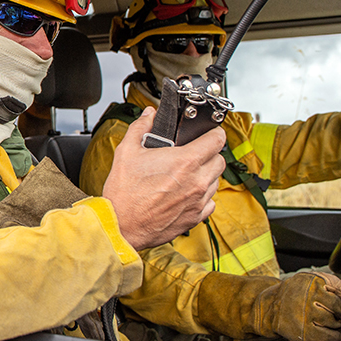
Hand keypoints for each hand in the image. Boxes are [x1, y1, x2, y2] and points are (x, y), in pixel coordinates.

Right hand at [102, 107, 224, 250]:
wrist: (121, 225)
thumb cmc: (124, 193)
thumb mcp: (127, 152)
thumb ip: (141, 128)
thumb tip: (149, 115)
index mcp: (185, 161)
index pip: (217, 140)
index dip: (214, 133)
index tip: (208, 134)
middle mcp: (197, 181)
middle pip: (220, 160)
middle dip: (209, 154)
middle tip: (193, 154)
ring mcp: (198, 201)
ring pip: (216, 182)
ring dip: (205, 176)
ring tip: (186, 175)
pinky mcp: (196, 217)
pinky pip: (210, 202)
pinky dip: (202, 197)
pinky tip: (185, 194)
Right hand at [260, 272, 340, 340]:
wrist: (269, 307)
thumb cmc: (294, 294)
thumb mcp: (311, 282)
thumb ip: (336, 287)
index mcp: (311, 282)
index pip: (340, 291)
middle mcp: (307, 297)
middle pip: (339, 308)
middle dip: (340, 313)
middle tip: (333, 314)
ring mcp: (305, 314)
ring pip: (336, 322)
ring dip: (336, 325)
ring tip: (328, 323)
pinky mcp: (304, 332)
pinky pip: (331, 336)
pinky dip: (335, 337)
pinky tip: (331, 335)